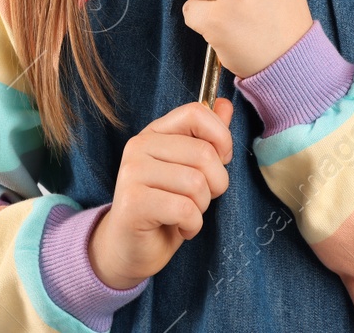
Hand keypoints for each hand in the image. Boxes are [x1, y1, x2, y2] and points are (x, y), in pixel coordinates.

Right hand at [88, 97, 234, 289]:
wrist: (129, 250)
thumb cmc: (165, 208)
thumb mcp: (190, 169)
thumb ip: (206, 137)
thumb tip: (224, 104)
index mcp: (155, 132)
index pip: (196, 113)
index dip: (221, 137)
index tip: (221, 161)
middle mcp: (139, 146)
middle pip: (204, 153)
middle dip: (216, 184)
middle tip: (200, 199)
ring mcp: (132, 173)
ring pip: (196, 183)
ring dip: (202, 207)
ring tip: (186, 214)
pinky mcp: (132, 202)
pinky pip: (185, 209)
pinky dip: (193, 225)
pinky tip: (181, 228)